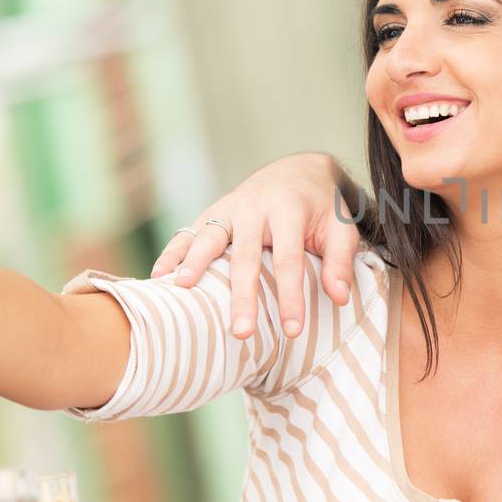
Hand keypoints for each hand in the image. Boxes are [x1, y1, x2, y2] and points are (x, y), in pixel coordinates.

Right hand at [151, 152, 361, 339]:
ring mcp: (229, 207)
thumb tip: (339, 298)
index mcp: (289, 209)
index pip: (289, 260)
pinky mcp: (213, 211)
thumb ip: (341, 261)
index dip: (291, 296)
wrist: (299, 170)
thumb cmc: (323, 207)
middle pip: (246, 256)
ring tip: (181, 290)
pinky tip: (159, 277)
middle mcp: (255, 206)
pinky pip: (189, 232)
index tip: (293, 330)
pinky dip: (173, 253)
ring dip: (194, 264)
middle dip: (242, 296)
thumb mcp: (342, 227)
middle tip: (240, 332)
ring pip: (209, 238)